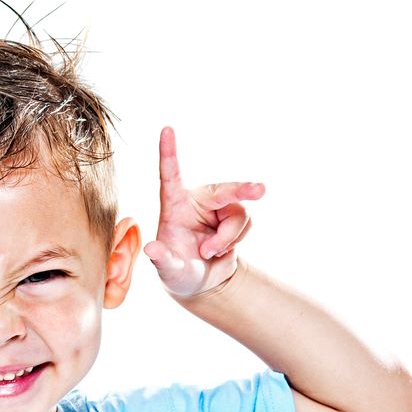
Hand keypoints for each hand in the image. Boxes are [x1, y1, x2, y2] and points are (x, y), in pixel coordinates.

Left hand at [143, 127, 263, 298]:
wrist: (200, 282)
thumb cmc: (177, 272)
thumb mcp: (168, 270)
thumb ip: (162, 260)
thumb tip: (151, 250)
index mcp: (173, 205)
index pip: (170, 175)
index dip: (168, 152)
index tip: (166, 129)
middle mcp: (196, 201)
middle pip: (222, 190)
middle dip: (242, 190)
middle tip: (260, 190)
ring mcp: (218, 209)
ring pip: (239, 212)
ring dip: (229, 237)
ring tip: (210, 252)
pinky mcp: (234, 216)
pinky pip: (246, 222)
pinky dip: (236, 239)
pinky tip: (221, 250)